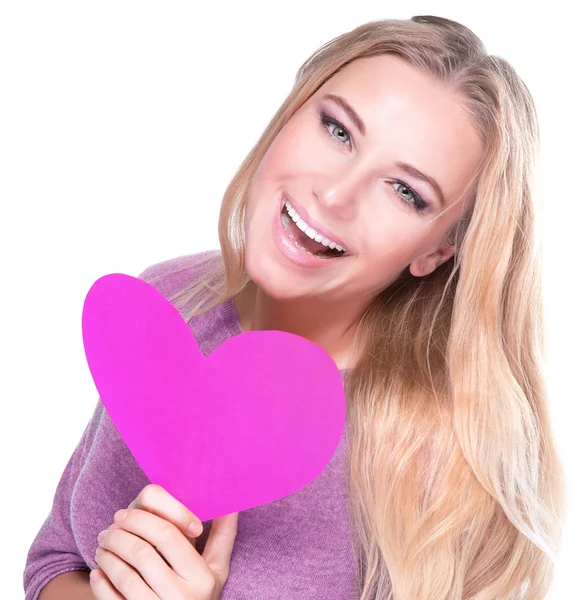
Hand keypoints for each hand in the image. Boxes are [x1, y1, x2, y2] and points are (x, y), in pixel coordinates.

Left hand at [90, 483, 238, 598]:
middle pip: (142, 551)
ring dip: (108, 554)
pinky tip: (99, 571)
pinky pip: (110, 599)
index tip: (124, 512)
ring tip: (103, 545)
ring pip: (124, 573)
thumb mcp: (216, 570)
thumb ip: (223, 536)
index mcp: (202, 577)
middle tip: (110, 527)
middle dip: (120, 533)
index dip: (142, 519)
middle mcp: (181, 598)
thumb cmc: (198, 594)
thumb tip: (231, 503)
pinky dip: (101, 581)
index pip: (168, 534)